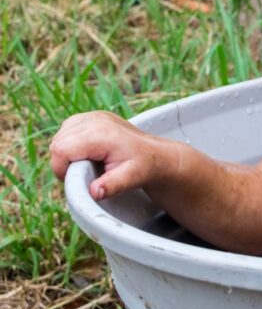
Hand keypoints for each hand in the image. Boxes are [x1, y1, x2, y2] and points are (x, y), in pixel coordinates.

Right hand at [50, 111, 176, 200]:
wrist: (156, 154)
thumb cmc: (144, 166)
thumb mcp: (131, 178)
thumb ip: (112, 185)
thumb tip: (94, 192)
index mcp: (101, 134)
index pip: (60, 149)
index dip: (61, 168)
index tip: (76, 178)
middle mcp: (95, 120)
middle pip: (57, 141)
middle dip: (63, 161)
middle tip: (83, 172)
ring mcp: (94, 116)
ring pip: (60, 134)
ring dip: (66, 151)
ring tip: (87, 162)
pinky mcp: (94, 116)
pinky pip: (69, 129)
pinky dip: (71, 142)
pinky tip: (87, 151)